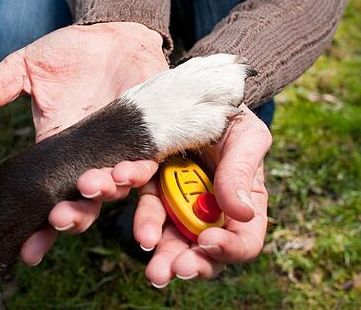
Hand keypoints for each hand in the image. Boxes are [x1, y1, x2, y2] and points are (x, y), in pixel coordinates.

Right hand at [0, 21, 168, 263]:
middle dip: (73, 218)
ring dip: (107, 195)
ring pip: (117, 191)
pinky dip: (144, 174)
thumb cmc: (70, 55)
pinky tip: (136, 174)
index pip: (46, 201)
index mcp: (57, 154)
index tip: (28, 250)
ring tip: (98, 187)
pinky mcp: (151, 139)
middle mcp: (90, 163)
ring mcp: (121, 153)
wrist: (116, 35)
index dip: (40, 230)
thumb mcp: (26, 68)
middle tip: (60, 218)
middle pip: (83, 206)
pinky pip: (152, 166)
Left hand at [68, 108, 270, 285]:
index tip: (208, 242)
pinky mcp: (147, 181)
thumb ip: (242, 171)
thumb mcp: (245, 136)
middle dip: (178, 262)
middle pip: (196, 250)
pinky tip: (115, 180)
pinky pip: (133, 190)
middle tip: (162, 272)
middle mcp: (206, 212)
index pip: (242, 241)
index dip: (227, 249)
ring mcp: (174, 199)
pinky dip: (121, 187)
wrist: (199, 90)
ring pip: (160, 229)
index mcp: (240, 205)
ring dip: (148, 234)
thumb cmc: (232, 116)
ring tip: (141, 239)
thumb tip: (242, 212)